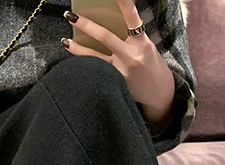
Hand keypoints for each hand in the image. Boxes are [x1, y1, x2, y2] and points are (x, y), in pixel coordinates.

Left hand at [62, 0, 174, 120]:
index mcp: (141, 43)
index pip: (132, 18)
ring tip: (65, 41)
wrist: (159, 94)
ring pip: (94, 58)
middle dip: (86, 25)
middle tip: (71, 15)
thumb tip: (111, 25)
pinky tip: (74, 65)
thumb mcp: (146, 47)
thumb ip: (132, 37)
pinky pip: (97, 72)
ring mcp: (121, 71)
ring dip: (77, 49)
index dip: (125, 3)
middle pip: (105, 37)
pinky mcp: (116, 83)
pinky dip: (85, 67)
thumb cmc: (152, 66)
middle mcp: (130, 56)